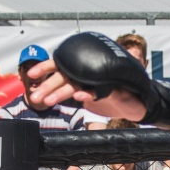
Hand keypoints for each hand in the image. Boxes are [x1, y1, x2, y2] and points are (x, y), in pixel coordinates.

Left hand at [25, 59, 141, 118]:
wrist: (138, 103)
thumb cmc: (111, 97)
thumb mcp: (89, 94)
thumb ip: (73, 89)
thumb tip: (48, 92)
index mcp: (83, 70)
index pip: (61, 65)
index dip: (45, 68)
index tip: (31, 75)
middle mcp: (91, 72)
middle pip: (65, 75)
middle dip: (48, 86)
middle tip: (34, 97)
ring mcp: (102, 80)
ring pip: (78, 83)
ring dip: (61, 92)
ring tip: (48, 101)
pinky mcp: (115, 90)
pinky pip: (100, 91)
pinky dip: (89, 94)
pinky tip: (78, 97)